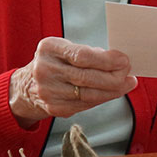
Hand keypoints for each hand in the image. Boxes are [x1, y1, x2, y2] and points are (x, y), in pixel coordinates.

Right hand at [9, 37, 136, 126]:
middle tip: (129, 74)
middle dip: (114, 77)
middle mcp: (45, 70)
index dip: (106, 60)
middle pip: (87, 77)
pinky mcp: (54, 108)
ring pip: (89, 94)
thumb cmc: (56, 63)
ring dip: (113, 90)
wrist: (27, 87)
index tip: (124, 60)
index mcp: (49, 48)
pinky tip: (112, 92)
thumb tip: (120, 62)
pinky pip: (86, 104)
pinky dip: (103, 98)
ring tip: (126, 84)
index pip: (82, 56)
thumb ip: (89, 54)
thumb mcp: (65, 50)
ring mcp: (48, 91)